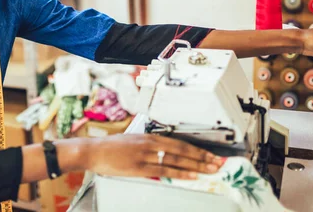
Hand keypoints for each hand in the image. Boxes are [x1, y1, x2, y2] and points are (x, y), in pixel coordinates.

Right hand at [86, 134, 223, 179]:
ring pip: (177, 160)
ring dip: (196, 166)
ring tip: (211, 170)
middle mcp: (151, 144)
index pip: (180, 143)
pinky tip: (191, 176)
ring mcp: (146, 155)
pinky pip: (164, 170)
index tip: (210, 154)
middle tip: (218, 163)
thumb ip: (149, 146)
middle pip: (183, 151)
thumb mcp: (134, 141)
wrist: (94, 150)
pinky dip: (180, 173)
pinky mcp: (140, 167)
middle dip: (203, 157)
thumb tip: (163, 154)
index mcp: (150, 137)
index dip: (197, 149)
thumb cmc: (111, 147)